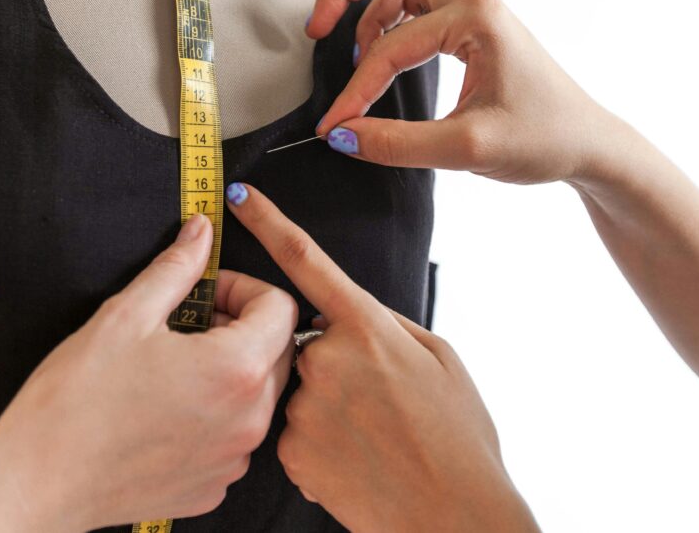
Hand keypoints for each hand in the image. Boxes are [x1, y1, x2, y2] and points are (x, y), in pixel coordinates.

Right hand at [0, 213, 297, 531]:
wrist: (38, 480)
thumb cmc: (75, 400)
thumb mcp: (126, 314)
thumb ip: (176, 267)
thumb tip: (201, 231)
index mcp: (235, 369)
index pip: (281, 308)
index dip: (243, 288)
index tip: (206, 294)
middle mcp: (248, 419)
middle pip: (277, 352)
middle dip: (242, 327)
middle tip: (187, 325)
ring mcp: (233, 460)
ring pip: (257, 396)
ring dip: (228, 371)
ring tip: (172, 368)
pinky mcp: (213, 487)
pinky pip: (233, 438)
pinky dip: (213, 416)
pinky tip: (165, 410)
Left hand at [224, 183, 539, 532]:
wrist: (452, 514)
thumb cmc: (458, 437)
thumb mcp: (440, 359)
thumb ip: (386, 324)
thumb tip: (349, 313)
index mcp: (366, 327)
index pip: (305, 261)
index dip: (268, 223)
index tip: (240, 198)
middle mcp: (325, 358)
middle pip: (306, 341)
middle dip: (331, 361)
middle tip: (375, 398)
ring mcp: (304, 404)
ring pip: (301, 389)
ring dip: (327, 405)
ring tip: (371, 435)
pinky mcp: (289, 448)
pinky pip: (295, 430)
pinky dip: (319, 441)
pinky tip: (354, 457)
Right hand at [310, 0, 626, 186]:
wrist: (589, 144)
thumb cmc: (543, 140)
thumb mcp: (465, 149)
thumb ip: (395, 143)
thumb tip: (341, 136)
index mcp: (475, 16)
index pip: (390, 47)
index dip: (355, 91)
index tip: (333, 127)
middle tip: (316, 29)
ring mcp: (472, 6)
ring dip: (364, 10)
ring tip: (353, 58)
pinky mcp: (471, 23)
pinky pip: (414, 3)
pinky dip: (385, 21)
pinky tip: (379, 57)